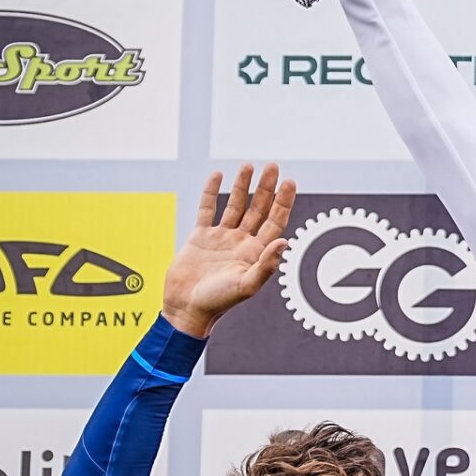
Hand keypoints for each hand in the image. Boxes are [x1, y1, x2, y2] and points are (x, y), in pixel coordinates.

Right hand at [160, 164, 295, 338]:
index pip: (275, 221)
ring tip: (248, 166)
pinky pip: (207, 209)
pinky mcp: (200, 237)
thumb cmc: (218, 303)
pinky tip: (217, 175)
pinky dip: (211, 192)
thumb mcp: (246, 286)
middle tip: (273, 166)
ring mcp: (221, 238)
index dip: (283, 202)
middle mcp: (242, 242)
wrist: (186, 309)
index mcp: (256, 253)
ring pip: (235, 205)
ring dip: (242, 186)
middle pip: (259, 209)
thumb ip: (267, 266)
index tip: (289, 182)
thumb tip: (285, 243)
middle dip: (266, 188)